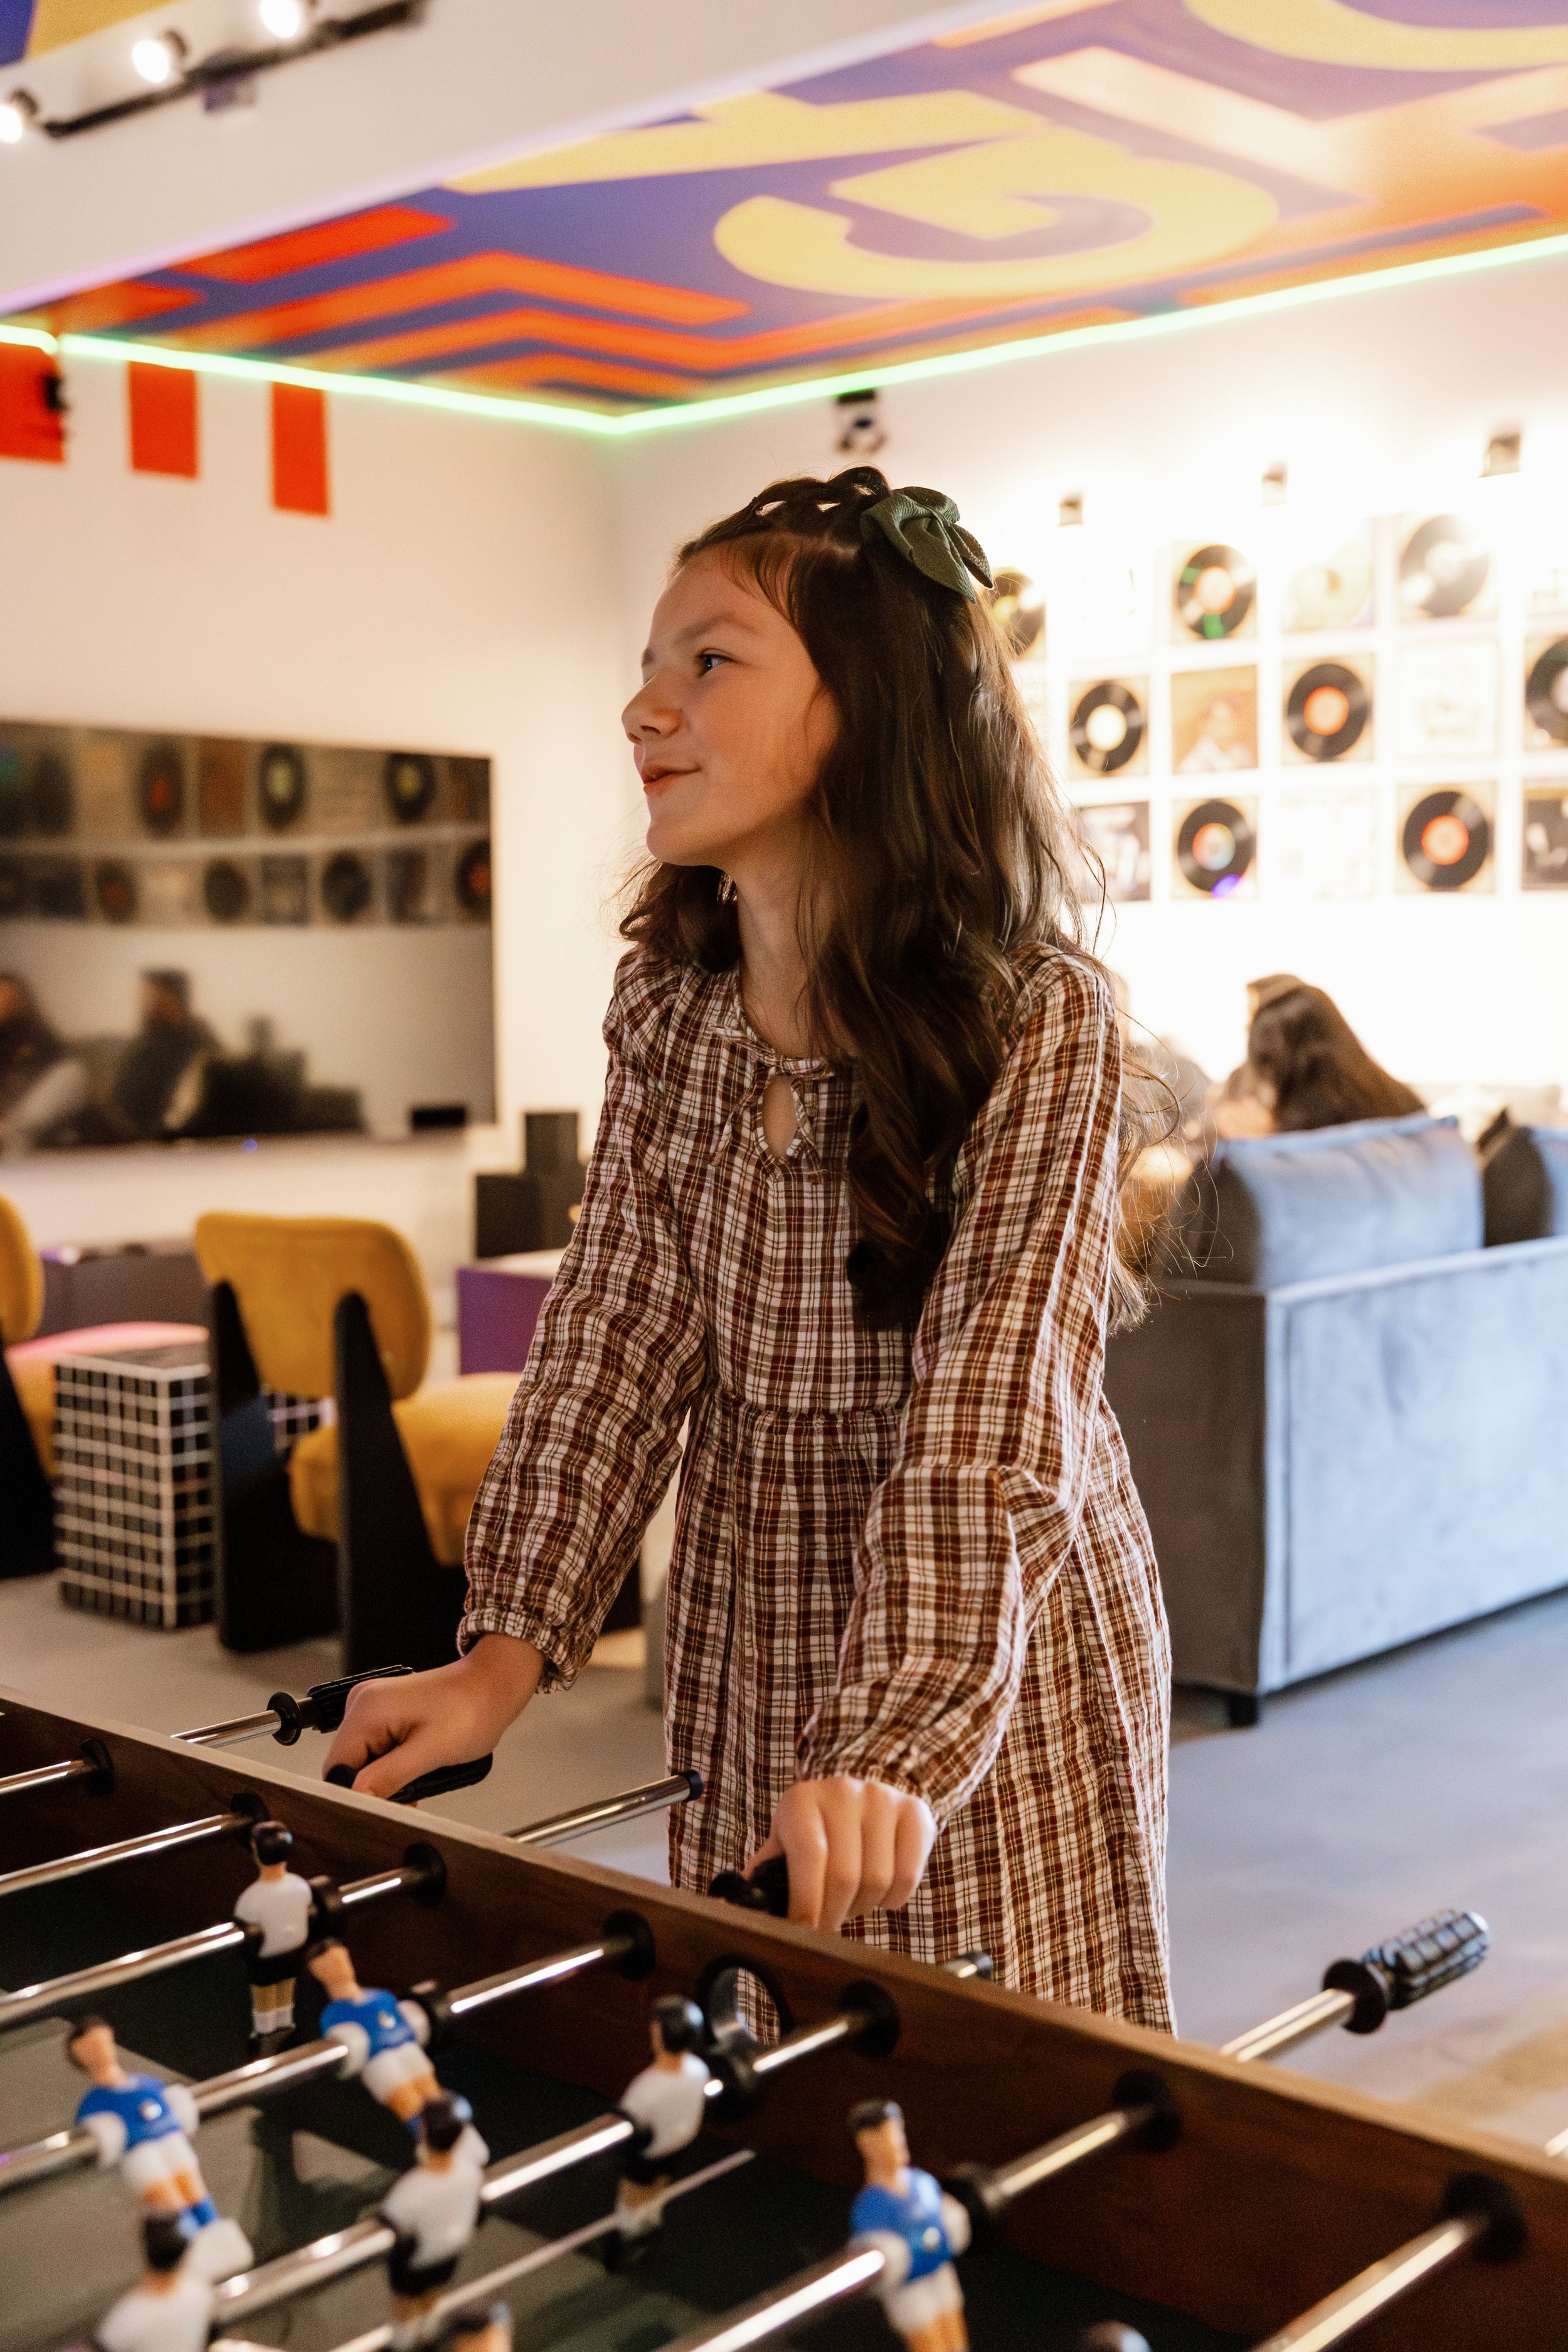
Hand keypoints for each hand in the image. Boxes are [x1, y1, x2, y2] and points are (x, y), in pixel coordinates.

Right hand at [321, 1635, 543, 1799]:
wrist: (493, 1685)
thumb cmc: (471, 1712)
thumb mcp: (431, 1751)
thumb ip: (388, 1776)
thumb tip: (354, 1799)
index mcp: (366, 1710)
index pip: (336, 1767)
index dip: (355, 1794)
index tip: (383, 1810)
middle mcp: (361, 1704)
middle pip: (348, 1764)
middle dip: (373, 1787)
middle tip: (410, 1801)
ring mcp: (372, 1706)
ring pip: (362, 1760)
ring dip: (385, 1779)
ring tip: (419, 1782)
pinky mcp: (384, 1712)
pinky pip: (375, 1749)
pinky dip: (391, 1766)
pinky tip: (415, 1770)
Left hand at [747, 1778, 935, 1931]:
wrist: (861, 1798)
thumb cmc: (815, 1833)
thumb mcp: (785, 1844)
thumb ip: (763, 1876)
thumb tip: (731, 1913)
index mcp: (802, 1800)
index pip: (809, 1858)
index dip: (807, 1905)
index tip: (803, 1934)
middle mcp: (843, 1791)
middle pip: (845, 1876)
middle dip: (833, 1915)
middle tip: (827, 1927)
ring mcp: (882, 1799)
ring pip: (878, 1880)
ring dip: (863, 1907)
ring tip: (851, 1903)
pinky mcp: (914, 1812)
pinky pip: (908, 1876)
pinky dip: (894, 1899)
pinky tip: (880, 1893)